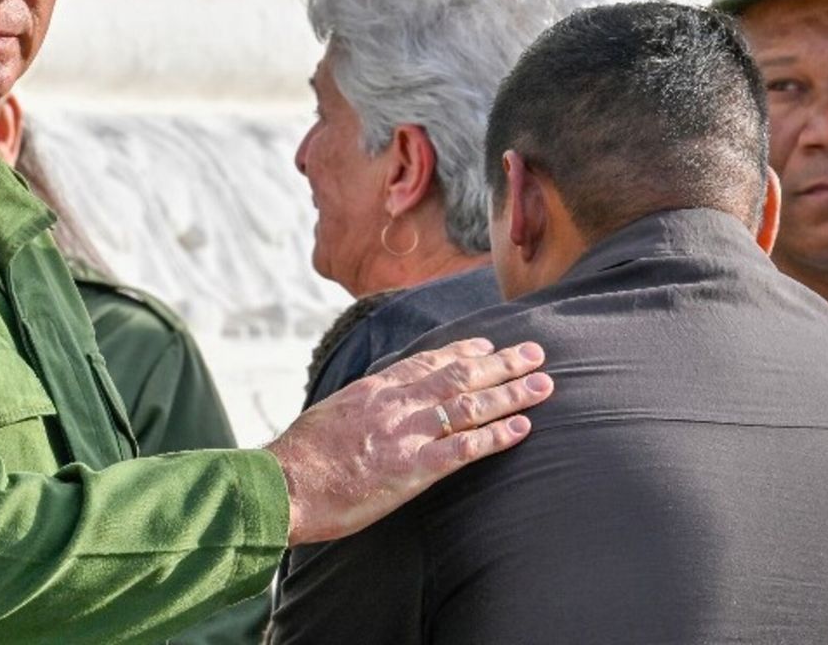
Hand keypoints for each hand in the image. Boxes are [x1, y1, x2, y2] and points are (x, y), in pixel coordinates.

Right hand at [266, 338, 550, 545]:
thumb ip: (359, 406)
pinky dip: (497, 435)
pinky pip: (465, 448)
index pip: (427, 362)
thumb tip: (371, 404)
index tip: (488, 344)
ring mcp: (407, 434)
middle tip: (535, 353)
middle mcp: (396, 404)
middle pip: (459, 376)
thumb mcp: (329, 415)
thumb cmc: (299, 457)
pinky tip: (522, 428)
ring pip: (470, 405)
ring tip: (544, 385)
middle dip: (501, 364)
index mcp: (374, 389)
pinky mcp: (413, 469)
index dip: (463, 351)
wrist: (284, 483)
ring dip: (512, 393)